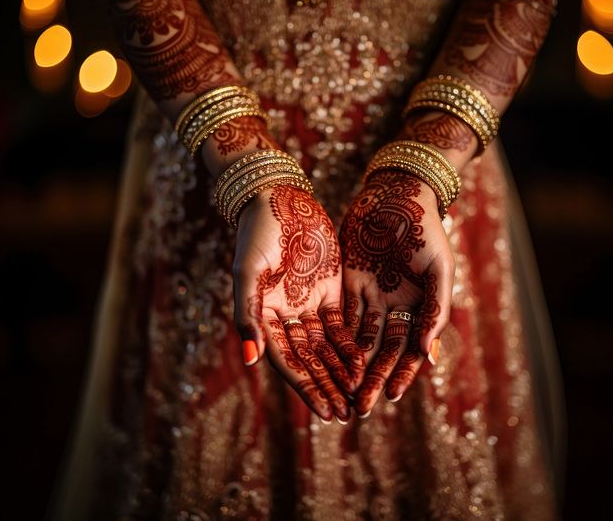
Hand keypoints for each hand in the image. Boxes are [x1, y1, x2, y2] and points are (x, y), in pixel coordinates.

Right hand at [232, 184, 356, 422]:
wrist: (277, 198)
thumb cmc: (256, 234)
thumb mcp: (248, 274)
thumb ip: (247, 316)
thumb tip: (251, 360)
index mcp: (263, 316)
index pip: (287, 361)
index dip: (306, 388)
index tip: (324, 412)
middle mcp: (285, 316)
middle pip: (309, 360)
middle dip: (327, 387)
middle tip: (346, 414)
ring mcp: (308, 303)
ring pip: (327, 347)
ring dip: (340, 373)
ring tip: (358, 397)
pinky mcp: (329, 290)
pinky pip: (341, 325)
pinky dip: (351, 345)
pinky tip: (365, 364)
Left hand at [338, 169, 453, 416]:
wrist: (397, 194)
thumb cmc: (426, 229)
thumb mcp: (439, 270)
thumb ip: (436, 312)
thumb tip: (429, 356)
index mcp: (420, 308)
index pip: (408, 352)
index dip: (399, 375)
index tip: (388, 398)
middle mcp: (394, 308)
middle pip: (380, 352)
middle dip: (369, 380)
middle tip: (357, 410)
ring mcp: (370, 296)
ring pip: (357, 339)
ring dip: (348, 366)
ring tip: (337, 392)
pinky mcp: (348, 282)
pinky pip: (339, 314)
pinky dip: (332, 337)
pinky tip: (321, 358)